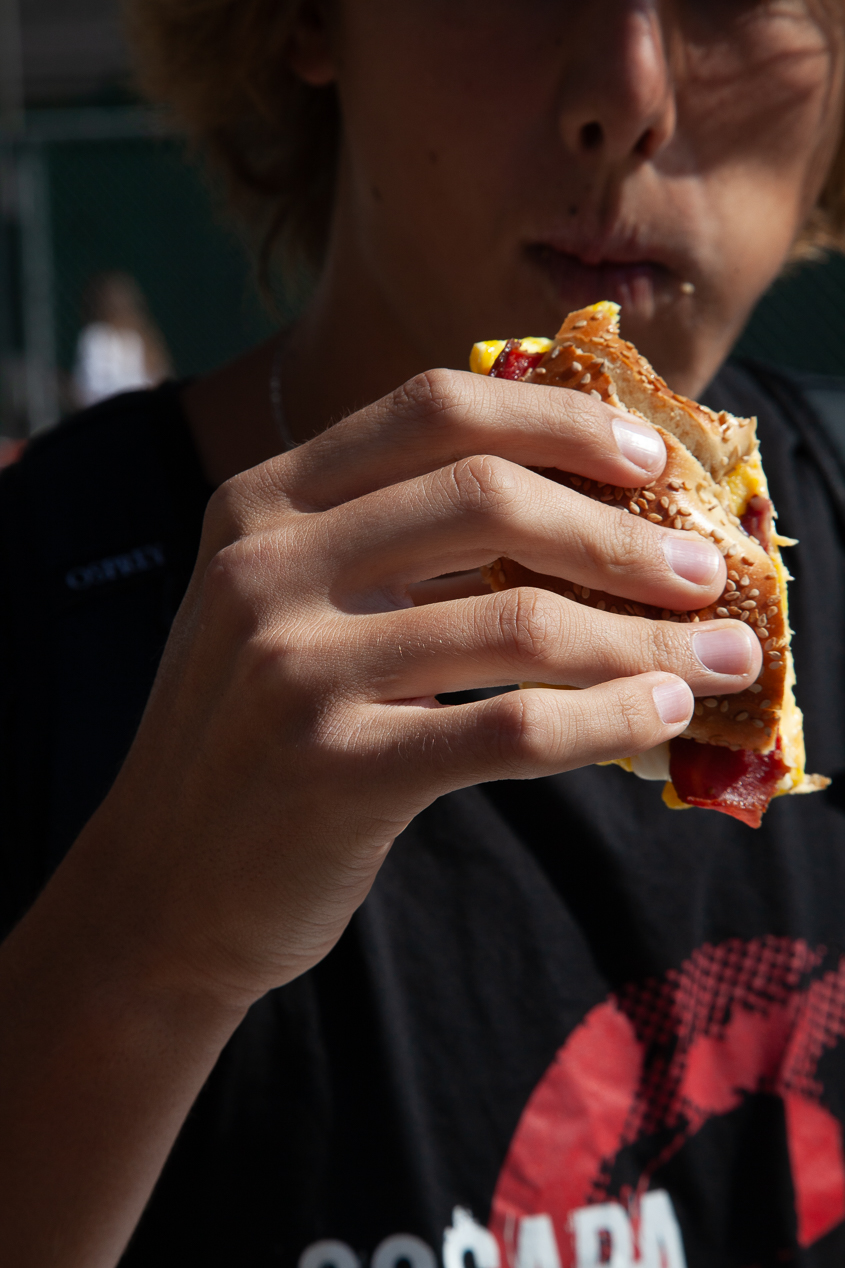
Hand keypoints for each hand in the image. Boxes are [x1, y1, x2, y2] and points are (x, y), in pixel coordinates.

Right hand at [81, 369, 760, 1004]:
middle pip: (486, 497)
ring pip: (516, 621)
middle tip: (704, 572)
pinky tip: (660, 719)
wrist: (164, 887)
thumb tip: (577, 522)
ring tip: (719, 657)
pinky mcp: (329, 770)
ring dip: (643, 637)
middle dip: (622, 535)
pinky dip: (606, 719)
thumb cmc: (255, 740)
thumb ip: (396, 551)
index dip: (557, 419)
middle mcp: (266, 567)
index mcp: (263, 503)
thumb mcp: (296, 612)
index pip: (432, 410)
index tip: (648, 458)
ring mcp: (289, 669)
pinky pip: (508, 727)